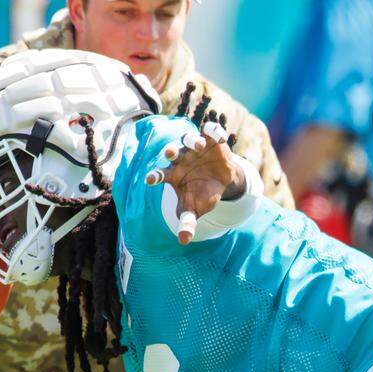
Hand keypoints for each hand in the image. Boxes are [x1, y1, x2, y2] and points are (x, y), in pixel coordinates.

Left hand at [146, 122, 244, 243]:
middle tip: (170, 153)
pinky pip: (210, 131)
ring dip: (192, 140)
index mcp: (172, 174)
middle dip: (171, 151)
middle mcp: (181, 158)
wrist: (221, 182)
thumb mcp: (194, 209)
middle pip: (172, 152)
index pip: (159, 174)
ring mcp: (195, 148)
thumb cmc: (202, 195)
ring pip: (189, 139)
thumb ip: (187, 222)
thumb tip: (183, 241)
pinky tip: (215, 133)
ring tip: (199, 145)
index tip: (150, 180)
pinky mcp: (212, 141)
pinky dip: (212, 130)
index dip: (155, 176)